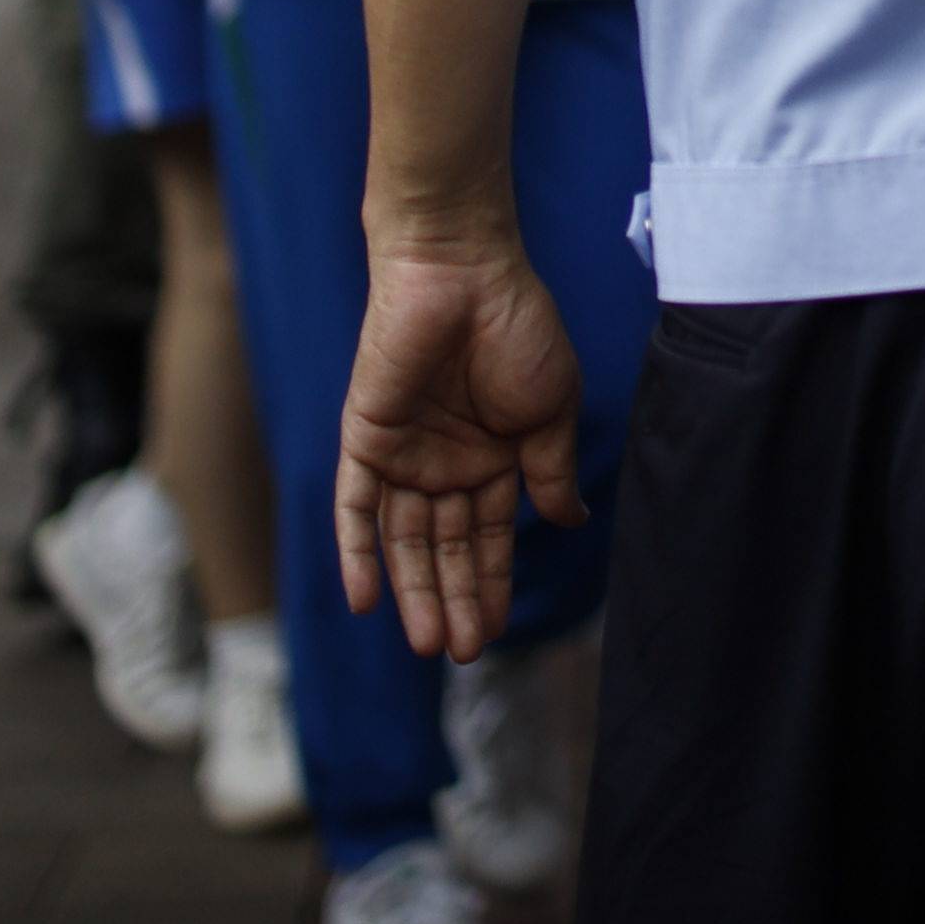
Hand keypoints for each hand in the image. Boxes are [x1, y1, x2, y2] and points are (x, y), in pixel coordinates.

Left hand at [338, 233, 589, 663]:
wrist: (462, 271)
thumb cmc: (517, 327)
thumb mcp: (550, 407)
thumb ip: (549, 469)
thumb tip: (569, 521)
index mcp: (494, 455)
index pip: (487, 535)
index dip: (491, 582)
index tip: (497, 631)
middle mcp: (445, 461)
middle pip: (444, 547)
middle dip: (454, 599)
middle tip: (463, 652)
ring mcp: (403, 453)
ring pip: (404, 539)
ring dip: (413, 591)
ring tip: (430, 641)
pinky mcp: (365, 438)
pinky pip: (354, 507)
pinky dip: (356, 553)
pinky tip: (363, 601)